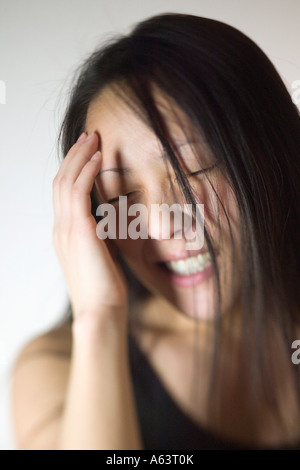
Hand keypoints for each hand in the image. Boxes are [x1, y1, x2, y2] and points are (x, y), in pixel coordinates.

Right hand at [52, 132, 127, 321]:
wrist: (100, 311)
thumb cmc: (104, 287)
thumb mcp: (99, 256)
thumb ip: (98, 235)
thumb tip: (108, 220)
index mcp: (64, 234)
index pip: (63, 193)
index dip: (73, 169)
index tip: (88, 153)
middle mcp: (60, 228)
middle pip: (60, 181)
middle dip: (75, 156)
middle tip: (90, 137)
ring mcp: (65, 229)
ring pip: (66, 181)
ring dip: (80, 157)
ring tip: (94, 139)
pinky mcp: (78, 231)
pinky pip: (78, 191)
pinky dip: (87, 171)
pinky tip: (99, 158)